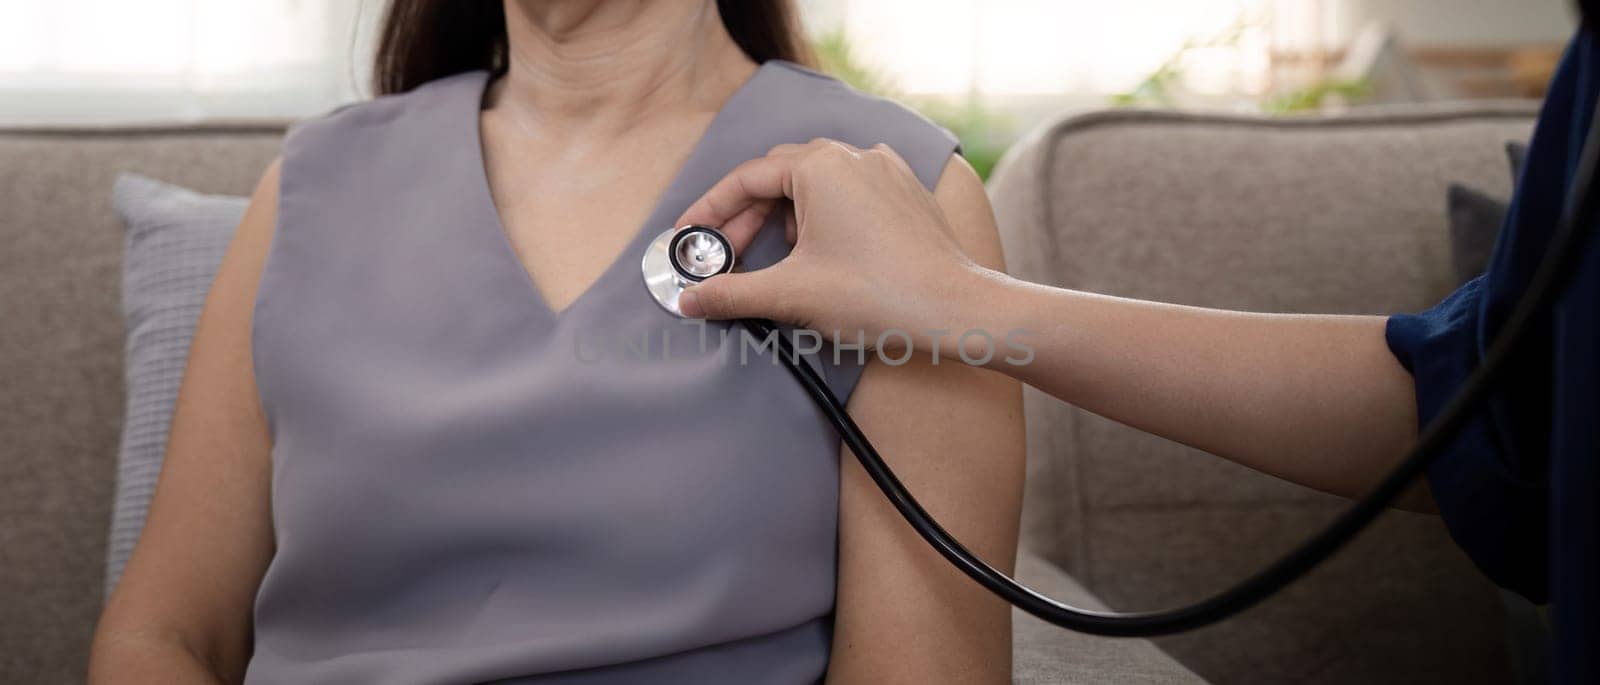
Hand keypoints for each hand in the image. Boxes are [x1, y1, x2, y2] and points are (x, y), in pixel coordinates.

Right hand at [675, 139, 998, 353]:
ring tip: (777, 261)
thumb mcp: (791, 295)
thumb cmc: (879, 296)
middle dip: (746, 217)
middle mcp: (854, 155)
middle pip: (779, 177)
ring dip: (785, 218)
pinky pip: (850, 192)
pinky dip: (823, 217)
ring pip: (816, 183)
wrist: (957, 311)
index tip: (690, 239)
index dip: (710, 211)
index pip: (746, 179)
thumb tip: (688, 300)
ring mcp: (885, 170)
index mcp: (821, 166)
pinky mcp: (906, 192)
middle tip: (726, 257)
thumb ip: (731, 293)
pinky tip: (822, 254)